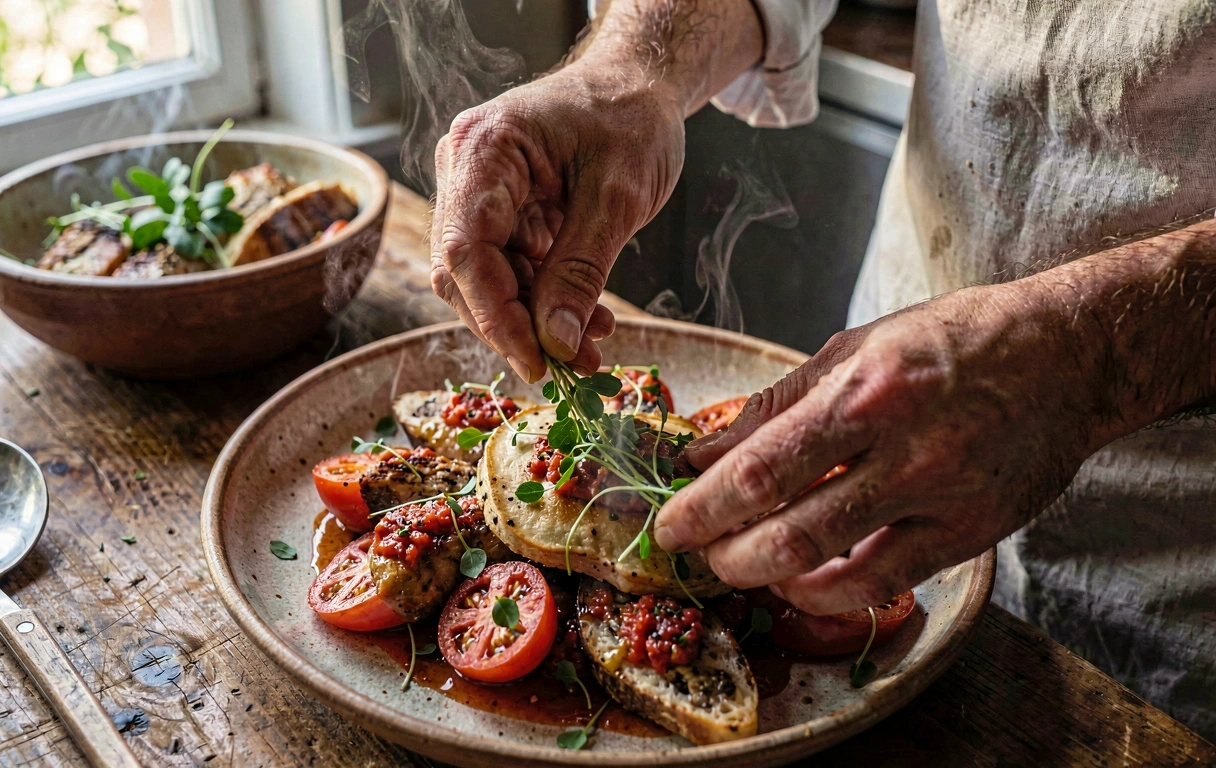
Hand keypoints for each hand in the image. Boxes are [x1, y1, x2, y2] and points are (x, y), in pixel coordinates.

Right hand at [430, 62, 685, 381]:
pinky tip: (588, 322)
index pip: (464, 250)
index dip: (495, 316)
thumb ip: (581, 271)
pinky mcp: (501, 214)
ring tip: (591, 347)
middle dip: (517, 328)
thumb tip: (554, 343)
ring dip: (536, 323)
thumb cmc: (630, 118)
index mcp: (484, 149)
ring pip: (487, 282)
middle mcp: (466, 171)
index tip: (536, 361)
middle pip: (465, 273)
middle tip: (572, 366)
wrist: (640, 84)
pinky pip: (511, 272)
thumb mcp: (618, 197)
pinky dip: (547, 303)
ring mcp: (479, 194)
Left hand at [656, 282, 1118, 614]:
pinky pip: (882, 583)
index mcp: (864, 391)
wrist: (1068, 356)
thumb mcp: (856, 347)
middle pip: (785, 528)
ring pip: (829, 564)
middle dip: (722, 550)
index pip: (761, 467)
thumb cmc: (953, 341)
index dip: (702, 506)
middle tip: (693, 548)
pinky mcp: (969, 534)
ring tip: (738, 562)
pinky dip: (826, 589)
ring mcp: (940, 497)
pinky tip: (798, 578)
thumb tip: (706, 450)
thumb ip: (776, 403)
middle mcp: (902, 449)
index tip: (667, 522)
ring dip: (765, 575)